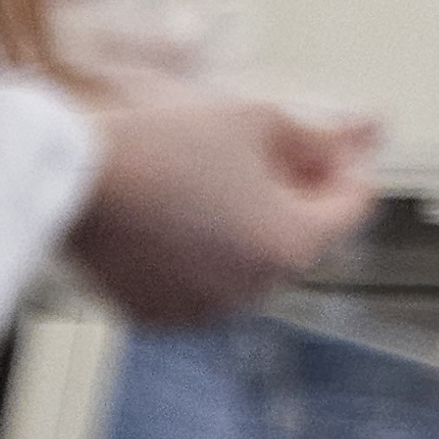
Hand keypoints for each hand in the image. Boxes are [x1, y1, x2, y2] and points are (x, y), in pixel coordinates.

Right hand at [68, 95, 382, 327]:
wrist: (74, 180)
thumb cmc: (159, 148)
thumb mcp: (255, 122)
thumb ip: (318, 138)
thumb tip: (363, 134)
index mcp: (287, 245)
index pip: (352, 208)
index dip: (346, 166)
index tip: (331, 145)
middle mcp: (250, 291)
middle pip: (298, 240)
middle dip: (294, 199)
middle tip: (268, 157)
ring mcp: (201, 310)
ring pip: (248, 267)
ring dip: (247, 231)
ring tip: (214, 186)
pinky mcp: (157, 316)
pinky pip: (200, 288)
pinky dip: (201, 259)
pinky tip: (179, 219)